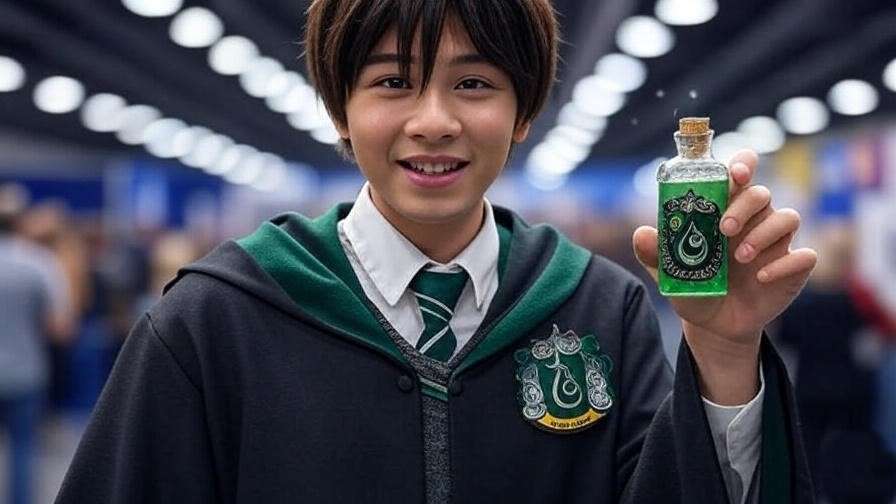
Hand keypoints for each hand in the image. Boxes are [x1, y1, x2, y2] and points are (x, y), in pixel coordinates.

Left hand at [631, 150, 816, 401]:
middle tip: (723, 229)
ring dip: (764, 233)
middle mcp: (754, 220)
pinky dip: (785, 264)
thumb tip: (642, 233)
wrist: (713, 325)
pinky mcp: (792, 268)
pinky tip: (761, 278)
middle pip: (762, 193)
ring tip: (740, 257)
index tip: (735, 173)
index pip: (740, 174)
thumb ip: (655, 253)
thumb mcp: (669, 272)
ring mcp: (776, 243)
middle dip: (744, 205)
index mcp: (725, 210)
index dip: (743, 164)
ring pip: (788, 218)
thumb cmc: (693, 286)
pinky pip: (805, 256)